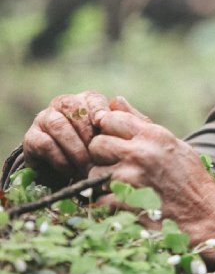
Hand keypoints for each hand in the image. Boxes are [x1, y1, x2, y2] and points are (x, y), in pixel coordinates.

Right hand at [22, 93, 150, 185]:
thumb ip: (123, 120)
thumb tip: (119, 100)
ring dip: (74, 147)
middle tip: (98, 152)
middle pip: (72, 107)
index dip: (99, 110)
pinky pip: (44, 143)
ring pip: (57, 124)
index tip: (103, 124)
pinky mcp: (31, 138)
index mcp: (85, 101)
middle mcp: (63, 105)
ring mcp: (44, 119)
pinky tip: (71, 170)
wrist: (72, 176)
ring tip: (87, 166)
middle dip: (87, 131)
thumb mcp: (117, 138)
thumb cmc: (100, 153)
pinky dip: (60, 158)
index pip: (92, 98)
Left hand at [87, 111, 214, 248]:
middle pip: (97, 144)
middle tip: (118, 167)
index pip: (111, 118)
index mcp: (155, 136)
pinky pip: (98, 199)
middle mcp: (140, 153)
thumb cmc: (192, 180)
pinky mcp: (123, 203)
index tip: (115, 141)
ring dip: (104, 182)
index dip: (108, 129)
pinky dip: (108, 204)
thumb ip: (141, 124)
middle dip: (103, 156)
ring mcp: (130, 179)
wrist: (206, 218)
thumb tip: (115, 101)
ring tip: (126, 188)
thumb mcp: (173, 145)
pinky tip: (126, 204)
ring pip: (94, 172)